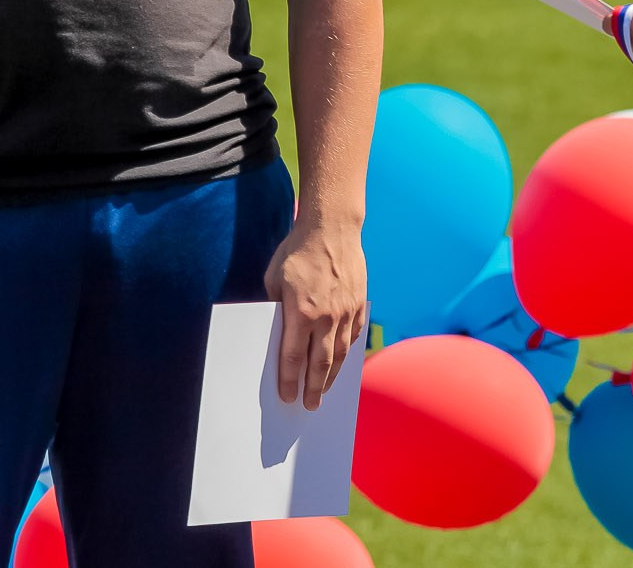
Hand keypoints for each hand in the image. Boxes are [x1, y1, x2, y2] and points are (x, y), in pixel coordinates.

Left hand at [264, 218, 368, 410]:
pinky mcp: (359, 303)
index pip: (293, 358)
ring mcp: (346, 311)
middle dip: (313, 388)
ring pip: (340, 353)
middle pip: (319, 363)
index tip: (286, 396)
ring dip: (332, 376)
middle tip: (310, 405)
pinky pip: (353, 334)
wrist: (332, 227)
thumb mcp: (273, 280)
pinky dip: (348, 351)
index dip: (289, 381)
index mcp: (300, 313)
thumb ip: (276, 308)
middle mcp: (326, 317)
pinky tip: (342, 360)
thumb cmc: (296, 251)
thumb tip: (277, 331)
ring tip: (325, 391)